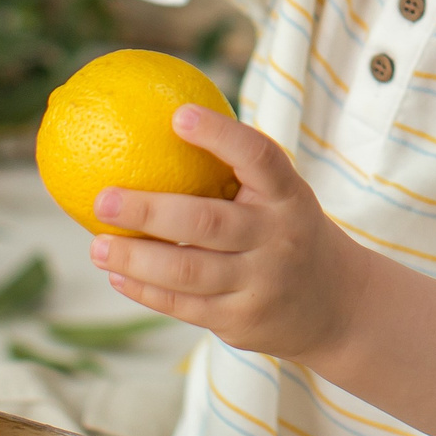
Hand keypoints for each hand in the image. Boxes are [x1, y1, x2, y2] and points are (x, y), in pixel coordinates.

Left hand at [90, 103, 359, 361]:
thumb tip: (154, 126)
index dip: (220, 135)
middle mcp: (277, 237)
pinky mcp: (242, 320)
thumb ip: (234, 171)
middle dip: (149, 209)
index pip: (259, 156)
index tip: (177, 115)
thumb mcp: (281, 197)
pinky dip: (146, 290)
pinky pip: (184, 306)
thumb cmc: (288, 232)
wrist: (338, 306)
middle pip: (207, 221)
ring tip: (97, 246)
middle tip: (103, 198)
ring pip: (187, 270)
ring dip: (135, 258)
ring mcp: (260, 282)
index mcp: (287, 195)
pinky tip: (117, 275)